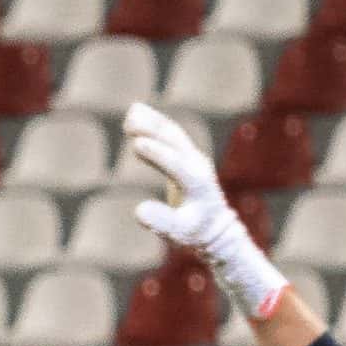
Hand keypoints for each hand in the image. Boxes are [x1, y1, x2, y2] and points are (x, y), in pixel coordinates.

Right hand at [122, 102, 285, 319]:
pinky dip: (154, 123)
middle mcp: (197, 165)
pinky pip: (170, 135)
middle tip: (130, 120)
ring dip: (152, 122)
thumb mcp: (178, 233)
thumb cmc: (196, 232)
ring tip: (130, 112)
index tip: (136, 144)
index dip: (157, 154)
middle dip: (153, 130)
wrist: (215, 227)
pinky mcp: (186, 156)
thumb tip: (138, 210)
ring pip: (172, 134)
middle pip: (175, 141)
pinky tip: (135, 113)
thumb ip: (161, 221)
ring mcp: (193, 158)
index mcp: (197, 183)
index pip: (176, 164)